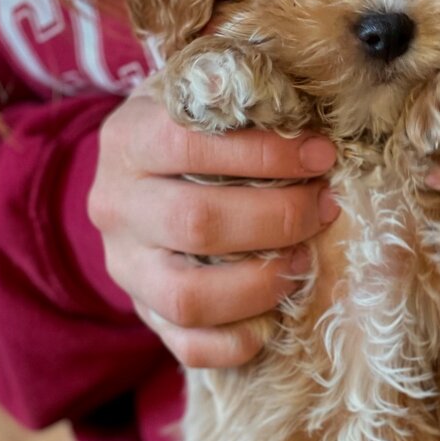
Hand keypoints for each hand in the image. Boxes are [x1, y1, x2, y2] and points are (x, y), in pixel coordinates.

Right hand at [88, 94, 339, 367]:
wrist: (142, 176)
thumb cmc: (196, 130)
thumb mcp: (205, 94)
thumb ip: (243, 93)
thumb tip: (311, 106)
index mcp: (127, 140)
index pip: (188, 145)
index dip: (265, 153)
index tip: (321, 157)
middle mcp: (115, 206)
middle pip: (197, 224)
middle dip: (278, 218)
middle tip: (324, 209)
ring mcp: (125, 268)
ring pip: (189, 297)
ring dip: (262, 282)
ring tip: (304, 260)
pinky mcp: (145, 315)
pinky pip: (190, 347)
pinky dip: (241, 340)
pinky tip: (276, 315)